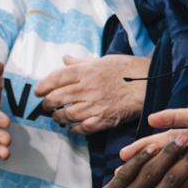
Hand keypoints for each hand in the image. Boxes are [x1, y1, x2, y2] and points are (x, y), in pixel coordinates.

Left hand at [34, 53, 149, 132]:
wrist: (150, 83)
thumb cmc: (128, 69)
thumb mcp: (103, 60)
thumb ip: (81, 62)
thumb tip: (65, 59)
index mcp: (86, 71)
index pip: (55, 78)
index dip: (42, 86)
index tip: (37, 92)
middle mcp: (87, 87)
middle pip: (56, 97)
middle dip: (47, 103)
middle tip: (45, 105)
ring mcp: (95, 105)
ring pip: (66, 114)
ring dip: (58, 117)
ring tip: (57, 116)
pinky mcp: (105, 119)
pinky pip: (83, 128)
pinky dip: (74, 129)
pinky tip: (72, 128)